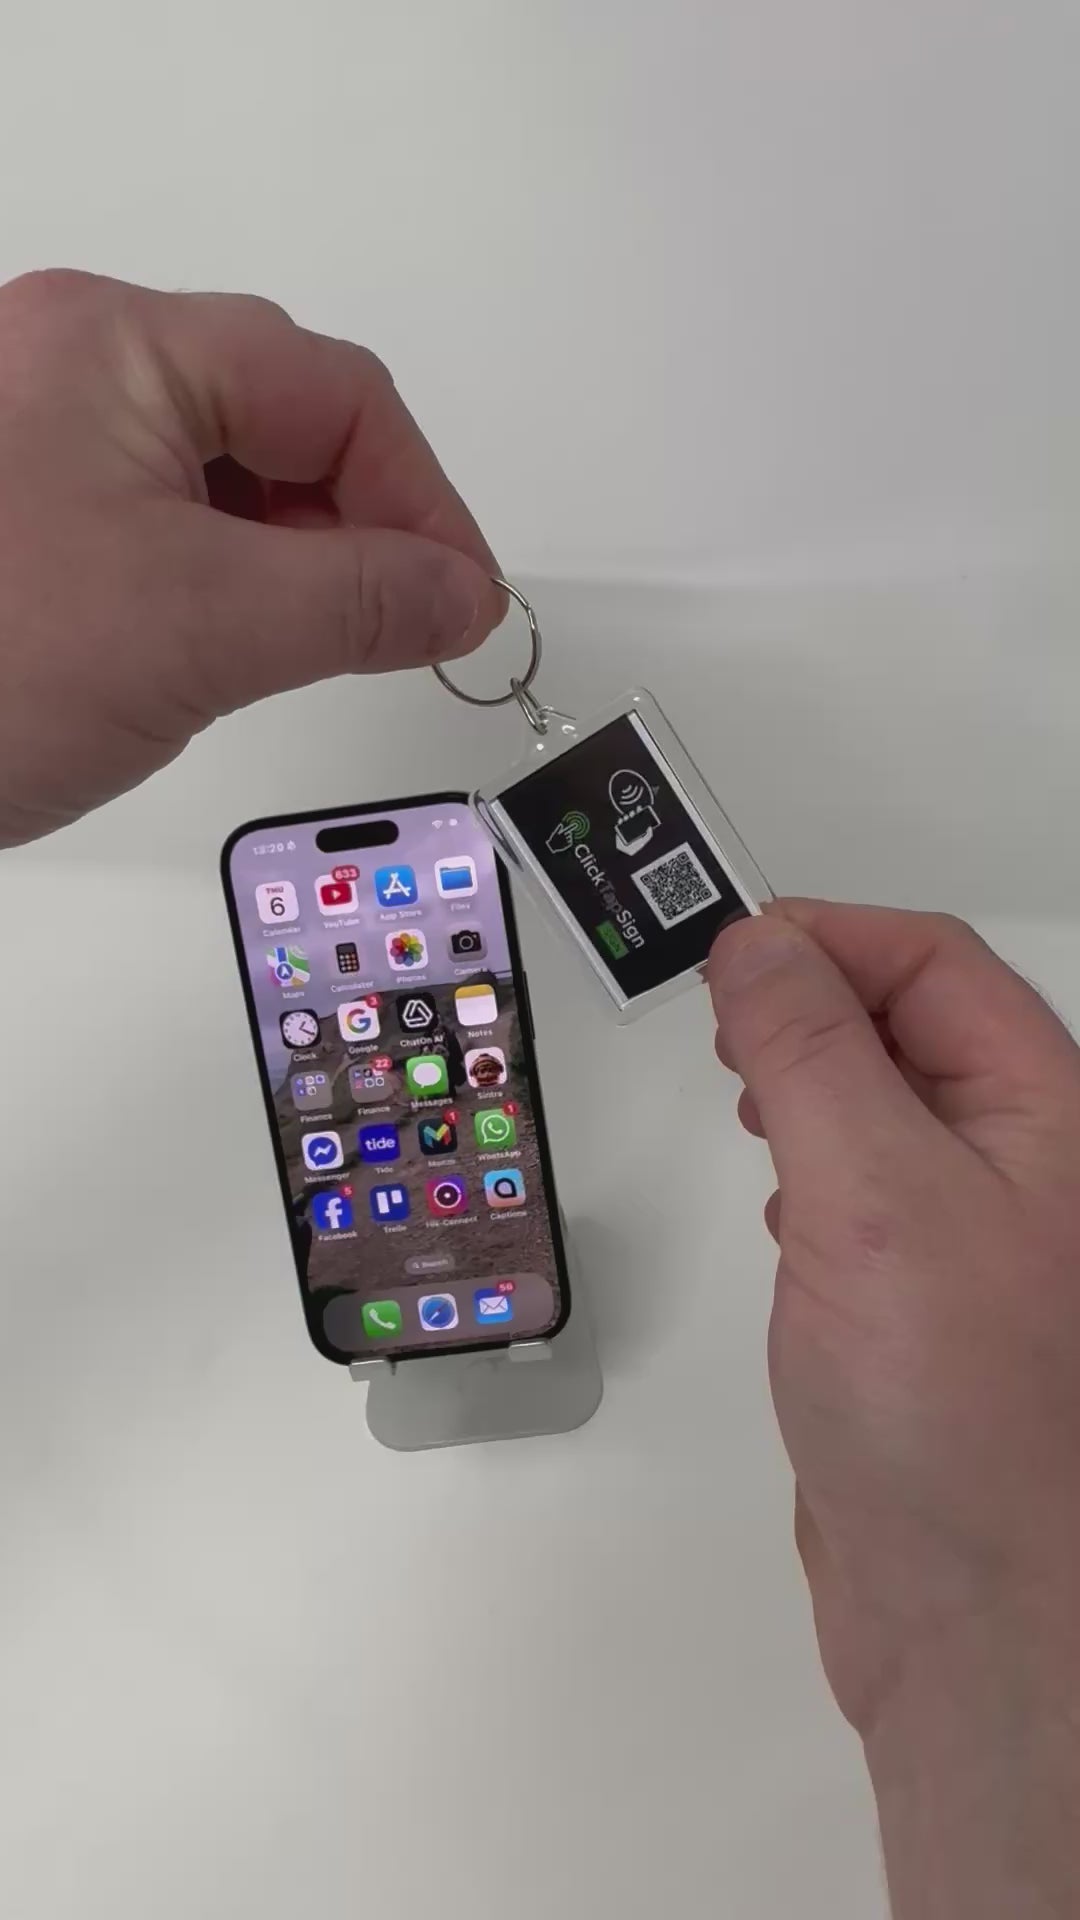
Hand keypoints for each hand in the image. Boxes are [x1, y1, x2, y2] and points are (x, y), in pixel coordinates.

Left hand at [0, 270, 503, 845]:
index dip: (422, 500)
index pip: (334, 394)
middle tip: (400, 629)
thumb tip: (462, 593)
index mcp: (117, 345)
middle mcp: (72, 365)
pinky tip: (222, 651)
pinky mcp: (21, 515)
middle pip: (279, 423)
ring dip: (288, 563)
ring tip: (302, 650)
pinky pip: (159, 524)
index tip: (463, 601)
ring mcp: (38, 438)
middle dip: (355, 529)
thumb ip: (361, 599)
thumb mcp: (203, 628)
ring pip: (221, 480)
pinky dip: (220, 586)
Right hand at [709, 902, 1079, 1913]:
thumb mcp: (874, 1193)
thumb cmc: (958, 1419)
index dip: (828, 938)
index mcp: (1045, 1111)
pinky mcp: (919, 1301)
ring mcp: (972, 1233)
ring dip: (804, 1081)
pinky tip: (780, 1207)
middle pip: (909, 1021)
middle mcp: (1020, 1162)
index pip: (933, 962)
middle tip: (721, 1025)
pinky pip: (862, 1188)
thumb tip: (759, 945)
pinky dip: (806, 1164)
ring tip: (747, 1102)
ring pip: (880, 1103)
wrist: (970, 1616)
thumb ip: (813, 1053)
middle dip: (809, 1003)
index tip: (727, 955)